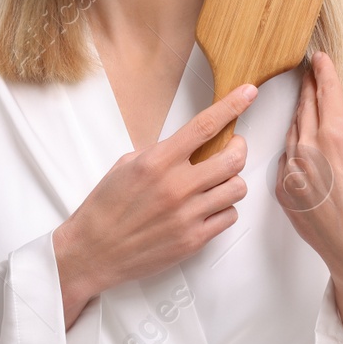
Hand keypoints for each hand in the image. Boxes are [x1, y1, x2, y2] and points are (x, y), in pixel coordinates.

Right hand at [53, 82, 257, 327]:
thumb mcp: (126, 165)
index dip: (231, 106)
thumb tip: (190, 145)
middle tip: (233, 147)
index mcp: (157, 162)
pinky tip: (209, 207)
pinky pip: (229, 216)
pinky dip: (224, 208)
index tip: (248, 93)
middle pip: (233, 159)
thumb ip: (161, 152)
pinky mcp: (194, 239)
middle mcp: (176, 186)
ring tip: (217, 182)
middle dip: (239, 148)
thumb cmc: (106, 207)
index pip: (204, 126)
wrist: (94, 250)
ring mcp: (188, 215)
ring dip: (232, 181)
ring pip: (237, 189)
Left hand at [278, 51, 342, 284]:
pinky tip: (303, 146)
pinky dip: (295, 150)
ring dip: (301, 118)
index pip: (327, 93)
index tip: (320, 59)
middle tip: (309, 73)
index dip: (324, 73)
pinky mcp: (283, 190)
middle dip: (308, 89)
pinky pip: (286, 160)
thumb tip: (342, 120)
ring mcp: (292, 170)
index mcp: (335, 137)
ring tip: (306, 105)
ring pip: (293, 133)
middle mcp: (308, 149)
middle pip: (306, 108)